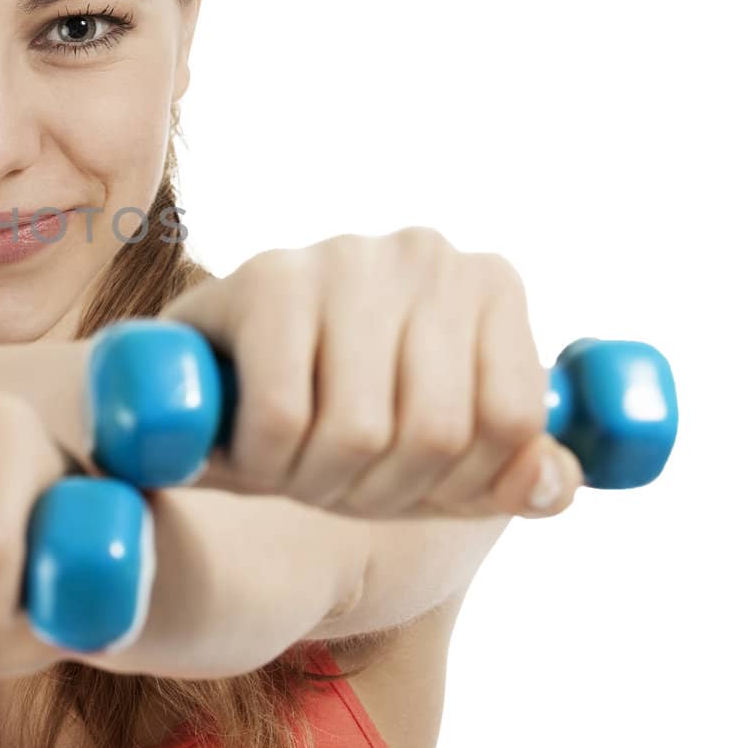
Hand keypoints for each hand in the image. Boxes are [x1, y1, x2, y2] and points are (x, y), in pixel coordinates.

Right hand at [158, 226, 580, 518]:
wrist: (200, 383)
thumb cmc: (331, 415)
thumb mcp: (435, 461)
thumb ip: (506, 474)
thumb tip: (548, 482)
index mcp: (489, 284)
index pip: (515, 420)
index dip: (457, 485)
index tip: (405, 485)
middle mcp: (427, 255)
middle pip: (439, 432)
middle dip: (376, 491)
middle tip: (329, 484)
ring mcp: (346, 257)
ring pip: (361, 431)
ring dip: (312, 482)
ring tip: (285, 466)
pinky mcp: (266, 278)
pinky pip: (283, 415)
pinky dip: (262, 461)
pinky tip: (246, 448)